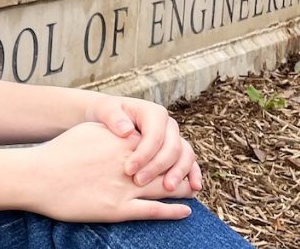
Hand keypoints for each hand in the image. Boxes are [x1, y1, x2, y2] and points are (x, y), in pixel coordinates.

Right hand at [27, 123, 194, 222]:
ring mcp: (126, 187)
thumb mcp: (89, 132)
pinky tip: (185, 211)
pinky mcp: (119, 209)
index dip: (171, 150)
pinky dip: (173, 212)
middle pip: (169, 165)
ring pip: (167, 188)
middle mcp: (130, 162)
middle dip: (181, 169)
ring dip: (182, 189)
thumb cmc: (59, 153)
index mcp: (123, 142)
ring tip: (191, 191)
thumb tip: (128, 132)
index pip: (159, 144)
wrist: (38, 176)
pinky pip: (155, 211)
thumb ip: (112, 132)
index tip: (176, 154)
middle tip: (190, 174)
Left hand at [86, 95, 202, 192]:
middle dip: (157, 167)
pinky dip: (193, 174)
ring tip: (167, 189)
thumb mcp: (106, 110)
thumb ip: (114, 118)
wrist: (111, 117)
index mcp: (154, 113)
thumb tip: (127, 131)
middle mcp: (168, 125)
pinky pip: (190, 162)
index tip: (128, 170)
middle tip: (139, 182)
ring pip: (185, 155)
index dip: (143, 154)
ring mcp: (175, 138)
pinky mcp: (177, 151)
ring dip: (178, 173)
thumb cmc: (107, 114)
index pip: (154, 135)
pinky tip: (194, 188)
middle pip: (172, 147)